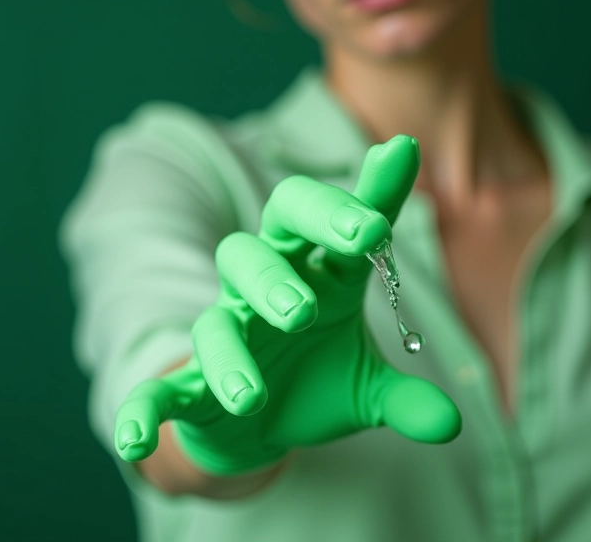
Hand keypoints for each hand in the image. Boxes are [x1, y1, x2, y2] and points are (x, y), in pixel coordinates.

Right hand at [114, 135, 461, 474]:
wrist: (253, 423)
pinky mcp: (194, 379)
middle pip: (282, 223)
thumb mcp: (364, 389)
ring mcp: (231, 326)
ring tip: (295, 319)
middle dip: (320, 218)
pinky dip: (147, 405)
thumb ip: (403, 399)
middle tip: (361, 236)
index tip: (402, 151)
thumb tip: (451, 425)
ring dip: (261, 296)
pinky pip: (164, 384)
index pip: (347, 226)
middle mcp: (273, 288)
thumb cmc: (312, 383)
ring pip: (232, 290)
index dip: (374, 192)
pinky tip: (139, 438)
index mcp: (322, 281)